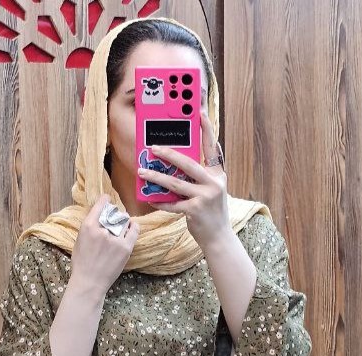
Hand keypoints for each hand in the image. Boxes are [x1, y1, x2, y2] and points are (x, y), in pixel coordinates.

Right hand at [70, 193, 139, 297]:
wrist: (89, 282)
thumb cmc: (82, 263)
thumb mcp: (79, 240)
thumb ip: (89, 228)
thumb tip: (100, 216)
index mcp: (88, 227)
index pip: (100, 206)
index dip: (105, 200)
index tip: (107, 199)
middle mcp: (102, 230)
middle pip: (114, 213)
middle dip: (114, 214)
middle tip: (114, 219)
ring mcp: (115, 239)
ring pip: (124, 221)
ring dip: (123, 221)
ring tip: (122, 226)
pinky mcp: (125, 248)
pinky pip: (134, 230)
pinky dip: (133, 226)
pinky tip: (132, 226)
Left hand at [138, 113, 230, 250]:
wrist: (218, 236)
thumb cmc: (212, 211)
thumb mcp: (213, 189)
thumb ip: (201, 175)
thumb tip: (180, 161)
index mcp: (217, 174)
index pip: (211, 147)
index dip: (207, 129)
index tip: (199, 112)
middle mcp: (213, 183)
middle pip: (188, 163)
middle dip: (169, 154)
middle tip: (153, 147)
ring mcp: (204, 197)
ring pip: (176, 183)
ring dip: (157, 177)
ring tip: (143, 172)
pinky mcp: (195, 211)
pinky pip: (172, 204)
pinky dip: (160, 201)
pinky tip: (150, 198)